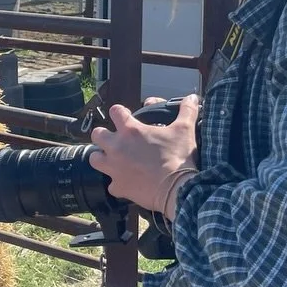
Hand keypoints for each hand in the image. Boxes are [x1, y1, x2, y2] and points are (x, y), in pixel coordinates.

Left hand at [88, 94, 199, 214]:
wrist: (177, 189)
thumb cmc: (178, 158)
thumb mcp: (184, 130)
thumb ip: (187, 111)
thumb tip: (192, 97)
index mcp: (131, 131)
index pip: (115, 111)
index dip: (120, 112)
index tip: (125, 115)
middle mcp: (117, 147)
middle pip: (97, 134)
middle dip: (104, 135)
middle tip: (116, 139)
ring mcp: (114, 168)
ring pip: (94, 159)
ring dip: (102, 157)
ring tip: (113, 160)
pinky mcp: (118, 186)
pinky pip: (111, 185)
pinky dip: (117, 184)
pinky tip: (126, 182)